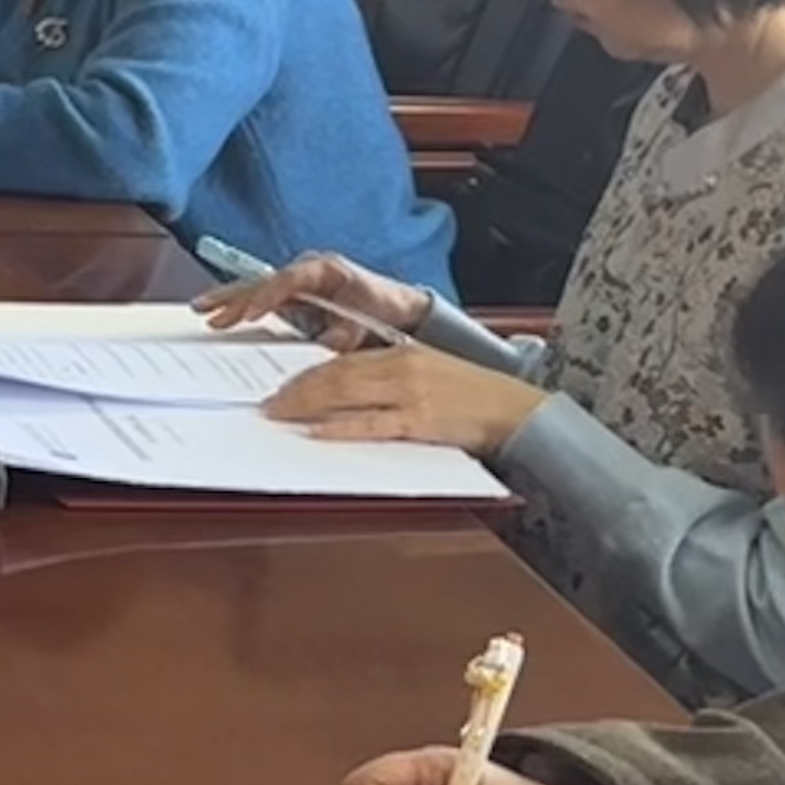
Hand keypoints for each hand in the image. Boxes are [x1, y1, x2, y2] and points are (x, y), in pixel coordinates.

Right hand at [201, 251, 434, 347]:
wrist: (399, 307)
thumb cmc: (385, 308)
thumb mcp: (370, 322)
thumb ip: (347, 332)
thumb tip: (329, 342)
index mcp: (326, 269)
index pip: (290, 280)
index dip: (269, 295)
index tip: (253, 313)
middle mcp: (307, 270)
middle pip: (264, 281)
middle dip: (234, 296)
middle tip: (207, 309)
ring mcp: (299, 282)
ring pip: (257, 288)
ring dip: (230, 300)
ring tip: (203, 310)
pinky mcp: (295, 296)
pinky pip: (263, 299)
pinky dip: (242, 307)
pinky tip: (222, 317)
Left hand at [267, 345, 545, 454]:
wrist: (516, 411)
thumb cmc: (471, 396)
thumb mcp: (428, 374)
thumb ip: (390, 376)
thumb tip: (347, 390)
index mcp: (403, 353)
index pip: (342, 361)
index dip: (306, 374)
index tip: (281, 386)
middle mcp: (402, 368)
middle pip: (336, 375)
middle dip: (297, 390)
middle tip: (268, 404)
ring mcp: (411, 394)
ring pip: (347, 393)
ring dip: (307, 405)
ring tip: (280, 415)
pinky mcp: (421, 421)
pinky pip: (373, 423)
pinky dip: (342, 426)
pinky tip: (319, 431)